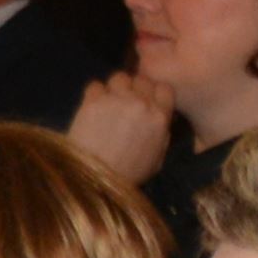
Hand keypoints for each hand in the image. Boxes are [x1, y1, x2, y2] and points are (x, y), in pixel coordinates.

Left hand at [64, 74, 174, 191]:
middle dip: (135, 89)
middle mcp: (141, 103)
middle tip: (127, 102)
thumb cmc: (129, 174)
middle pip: (141, 79)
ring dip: (115, 88)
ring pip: (119, 77)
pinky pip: (95, 85)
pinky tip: (93, 107)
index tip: (149, 100)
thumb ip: (162, 135)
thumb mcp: (157, 160)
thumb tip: (160, 120)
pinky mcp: (93, 100)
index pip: (164, 88)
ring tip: (109, 101)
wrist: (96, 179)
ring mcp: (116, 99)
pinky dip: (94, 94)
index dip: (155, 93)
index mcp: (160, 117)